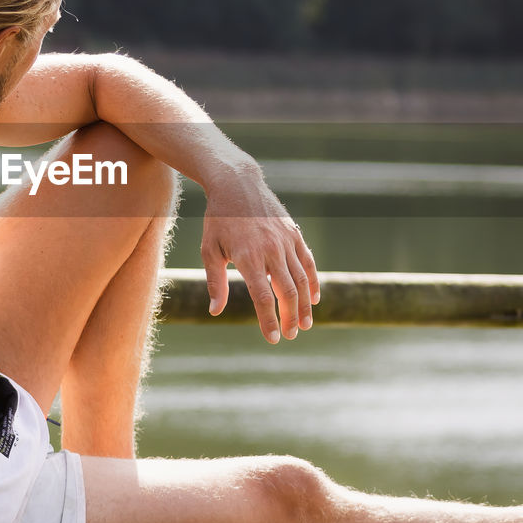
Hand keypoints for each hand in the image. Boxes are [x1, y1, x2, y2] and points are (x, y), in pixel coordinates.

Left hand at [200, 175, 319, 342]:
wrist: (237, 183)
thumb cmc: (218, 219)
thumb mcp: (209, 249)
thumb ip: (215, 282)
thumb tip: (215, 311)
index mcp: (248, 257)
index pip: (263, 296)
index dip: (269, 320)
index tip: (273, 339)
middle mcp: (271, 250)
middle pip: (287, 291)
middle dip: (289, 317)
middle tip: (290, 336)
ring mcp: (285, 241)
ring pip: (301, 279)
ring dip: (304, 305)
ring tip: (304, 324)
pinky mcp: (294, 234)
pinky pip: (308, 262)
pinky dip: (313, 281)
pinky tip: (313, 298)